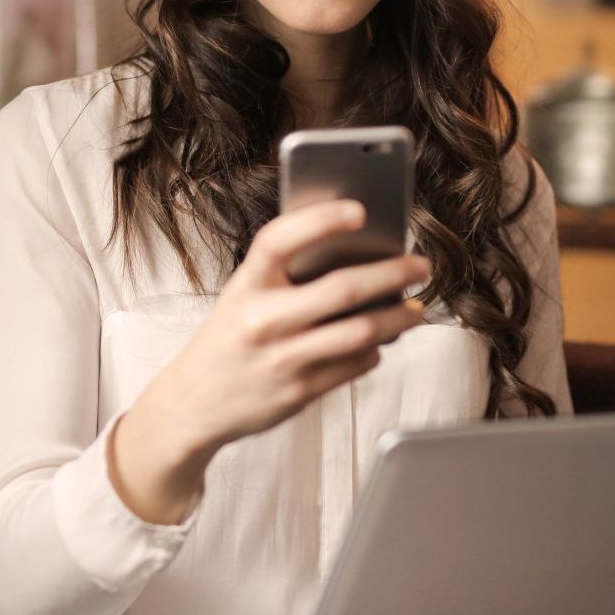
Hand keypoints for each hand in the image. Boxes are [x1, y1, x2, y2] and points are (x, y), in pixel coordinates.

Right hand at [110, 200, 427, 521]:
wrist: (193, 404)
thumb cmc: (230, 337)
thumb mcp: (243, 295)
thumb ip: (286, 274)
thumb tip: (357, 251)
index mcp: (246, 285)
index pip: (281, 240)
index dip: (321, 220)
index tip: (360, 209)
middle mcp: (262, 320)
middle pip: (342, 290)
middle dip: (393, 274)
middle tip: (421, 266)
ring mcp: (281, 360)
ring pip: (360, 332)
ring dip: (398, 318)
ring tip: (416, 309)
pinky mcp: (298, 392)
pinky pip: (354, 365)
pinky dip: (375, 349)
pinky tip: (381, 341)